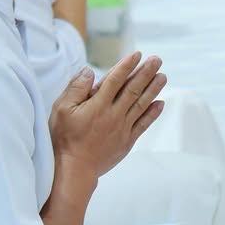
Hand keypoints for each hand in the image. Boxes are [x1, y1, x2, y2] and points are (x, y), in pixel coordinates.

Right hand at [48, 51, 166, 178]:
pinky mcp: (126, 141)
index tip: (137, 54)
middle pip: (133, 89)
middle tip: (157, 59)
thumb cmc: (64, 139)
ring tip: (163, 76)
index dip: (127, 66)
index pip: (115, 80)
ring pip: (141, 104)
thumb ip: (76, 89)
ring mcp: (122, 128)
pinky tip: (160, 103)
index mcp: (97, 105)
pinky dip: (152, 113)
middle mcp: (113, 114)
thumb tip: (89, 71)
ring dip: (153, 89)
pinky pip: (143, 124)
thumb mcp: (61, 111)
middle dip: (146, 72)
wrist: (74, 170)